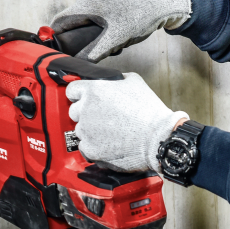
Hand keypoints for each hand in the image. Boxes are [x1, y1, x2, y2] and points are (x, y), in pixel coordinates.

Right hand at [50, 0, 190, 61]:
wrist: (162, 5)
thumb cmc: (139, 17)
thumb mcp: (115, 39)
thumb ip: (93, 53)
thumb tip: (77, 66)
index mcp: (85, 1)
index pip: (59, 22)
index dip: (56, 40)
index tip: (59, 55)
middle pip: (72, 23)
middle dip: (79, 40)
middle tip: (90, 53)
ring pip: (85, 22)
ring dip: (93, 37)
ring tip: (111, 46)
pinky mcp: (107, 1)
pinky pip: (95, 19)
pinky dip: (101, 31)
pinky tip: (116, 39)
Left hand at [66, 73, 186, 172]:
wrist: (157, 138)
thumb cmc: (148, 111)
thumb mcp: (135, 82)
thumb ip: (116, 79)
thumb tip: (112, 81)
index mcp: (94, 90)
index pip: (71, 90)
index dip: (80, 95)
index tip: (87, 99)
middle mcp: (86, 110)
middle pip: (74, 111)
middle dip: (86, 113)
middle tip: (103, 117)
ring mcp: (86, 131)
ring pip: (80, 130)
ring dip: (91, 130)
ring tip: (110, 132)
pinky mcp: (90, 149)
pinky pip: (85, 147)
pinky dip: (94, 146)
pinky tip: (109, 144)